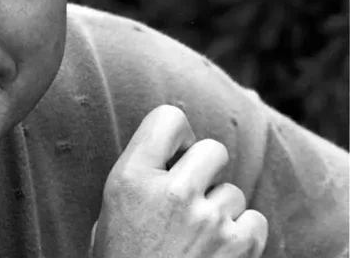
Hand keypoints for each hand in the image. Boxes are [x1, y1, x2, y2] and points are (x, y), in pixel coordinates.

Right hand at [89, 105, 267, 257]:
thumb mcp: (110, 212)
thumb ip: (139, 177)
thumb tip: (171, 153)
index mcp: (130, 179)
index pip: (168, 119)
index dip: (178, 135)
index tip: (176, 155)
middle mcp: (170, 192)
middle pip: (212, 150)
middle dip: (206, 171)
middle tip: (192, 195)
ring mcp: (207, 218)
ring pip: (233, 191)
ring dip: (221, 210)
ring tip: (198, 237)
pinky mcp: (238, 245)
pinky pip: (253, 220)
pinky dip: (242, 235)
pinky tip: (217, 252)